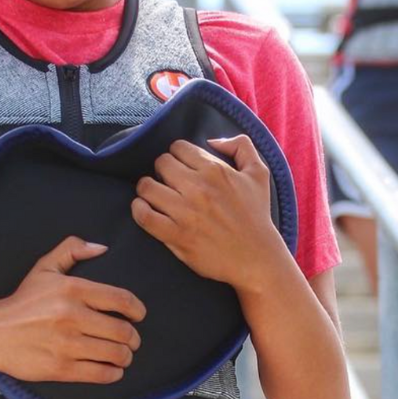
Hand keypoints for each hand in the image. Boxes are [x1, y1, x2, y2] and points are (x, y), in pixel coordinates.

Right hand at [0, 236, 144, 383]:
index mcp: (73, 289)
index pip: (121, 299)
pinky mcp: (60, 368)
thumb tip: (102, 248)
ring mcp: (67, 344)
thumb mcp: (44, 267)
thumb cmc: (22, 301)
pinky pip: (100, 374)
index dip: (137, 310)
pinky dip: (113, 373)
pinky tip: (113, 370)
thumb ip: (72, 249)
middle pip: (122, 331)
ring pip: (115, 354)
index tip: (139, 316)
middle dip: (134, 338)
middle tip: (132, 340)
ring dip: (125, 356)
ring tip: (123, 355)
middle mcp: (73, 316)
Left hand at [131, 135, 285, 293]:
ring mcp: (185, 212)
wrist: (256, 258)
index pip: (178, 147)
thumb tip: (213, 140)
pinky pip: (144, 216)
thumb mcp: (259, 174)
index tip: (181, 167)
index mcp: (215, 170)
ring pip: (147, 186)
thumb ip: (241, 146)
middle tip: (169, 181)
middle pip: (161, 163)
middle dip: (162, 170)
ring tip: (153, 194)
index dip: (177, 155)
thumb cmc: (257, 216)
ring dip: (147, 188)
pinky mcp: (176, 235)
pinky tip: (144, 208)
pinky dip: (138, 209)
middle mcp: (198, 188)